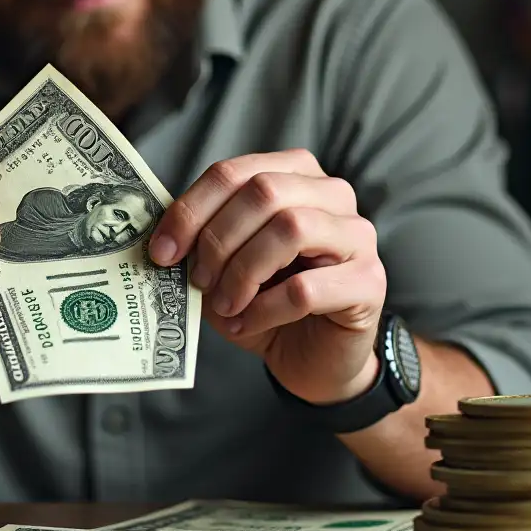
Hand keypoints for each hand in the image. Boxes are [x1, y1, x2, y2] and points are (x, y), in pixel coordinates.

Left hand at [149, 149, 385, 404]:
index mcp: (292, 175)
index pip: (233, 172)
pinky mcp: (369, 282)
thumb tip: (163, 241)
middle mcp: (332, 194)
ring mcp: (358, 235)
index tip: (161, 251)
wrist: (313, 357)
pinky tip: (248, 323)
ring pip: (291, 229)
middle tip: (197, 280)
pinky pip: (306, 288)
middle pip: (264, 191)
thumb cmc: (266, 302)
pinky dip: (265, 309)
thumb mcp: (224, 266)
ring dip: (244, 271)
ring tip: (225, 305)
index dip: (191, 209)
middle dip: (218, 239)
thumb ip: (201, 243)